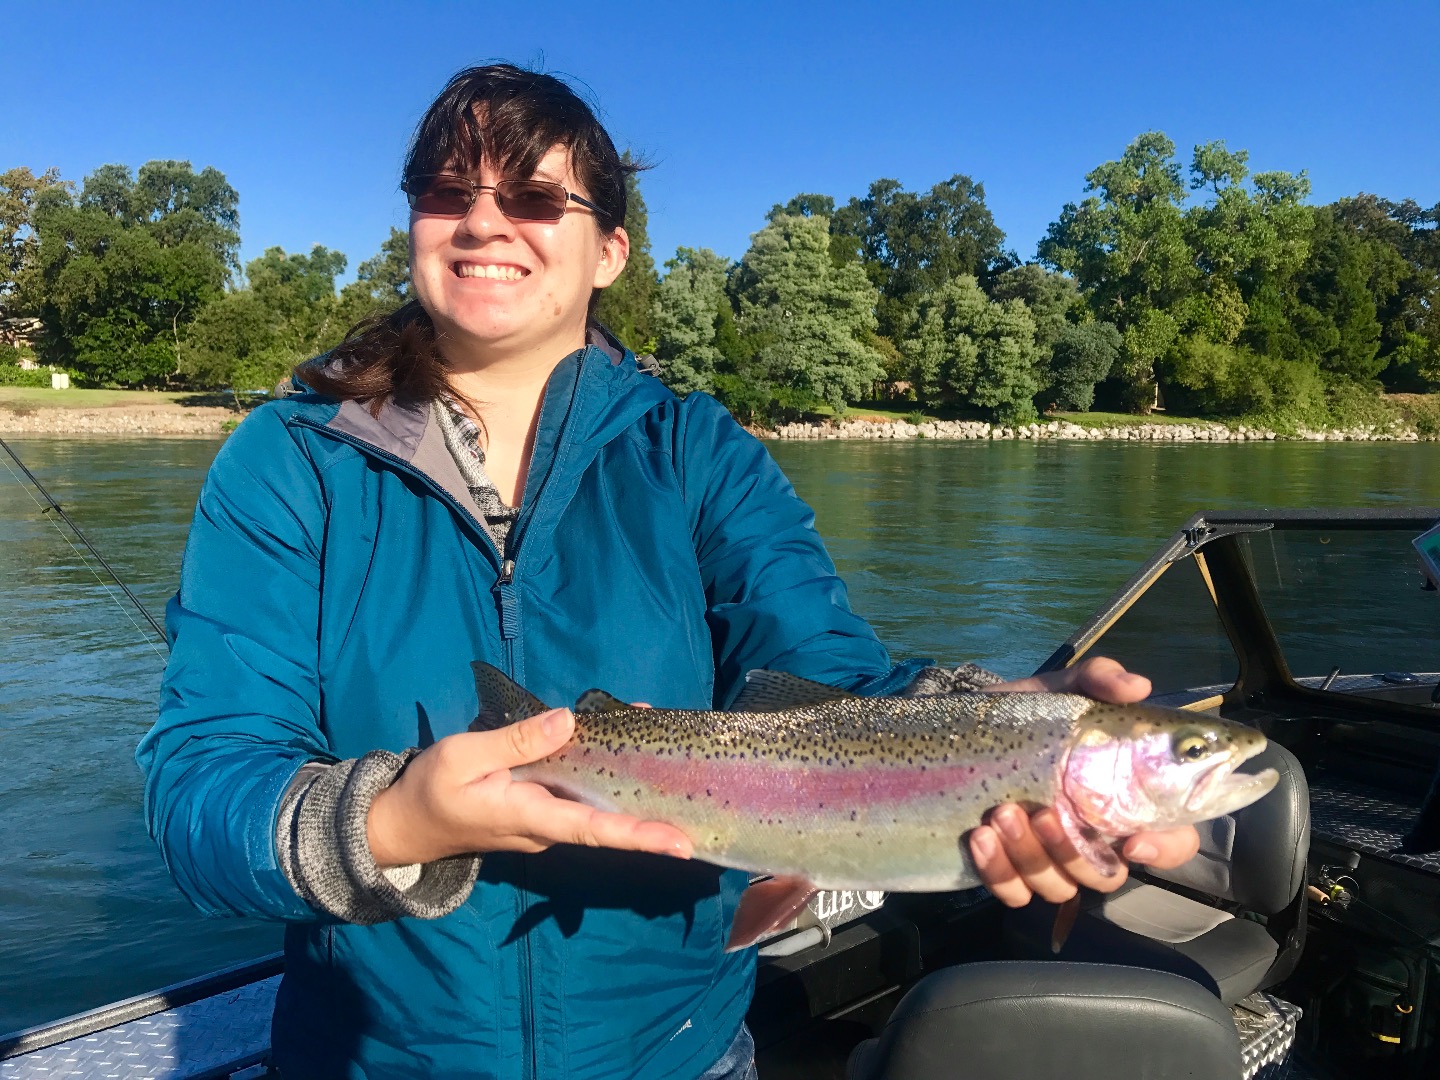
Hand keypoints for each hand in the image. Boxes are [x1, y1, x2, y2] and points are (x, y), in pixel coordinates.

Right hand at [366, 708, 692, 866]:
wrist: (403, 824)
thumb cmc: (430, 790)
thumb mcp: (462, 756)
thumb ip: (514, 742)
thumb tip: (568, 721)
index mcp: (530, 818)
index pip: (594, 831)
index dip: (639, 836)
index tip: (681, 843)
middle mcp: (548, 827)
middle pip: (608, 816)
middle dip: (650, 799)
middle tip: (690, 770)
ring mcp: (548, 820)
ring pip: (598, 801)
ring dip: (630, 774)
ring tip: (656, 728)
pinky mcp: (544, 808)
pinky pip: (582, 790)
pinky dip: (604, 765)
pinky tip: (620, 732)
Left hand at [966, 656, 1201, 906]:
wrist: (963, 728)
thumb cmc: (1030, 714)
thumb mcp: (1062, 689)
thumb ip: (1099, 679)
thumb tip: (1136, 686)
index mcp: (1121, 800)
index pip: (1171, 841)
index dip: (1162, 850)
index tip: (1132, 841)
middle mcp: (1092, 838)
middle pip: (1105, 876)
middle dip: (1072, 852)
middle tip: (1041, 811)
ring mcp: (1049, 859)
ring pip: (1057, 887)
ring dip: (1030, 856)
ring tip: (1000, 813)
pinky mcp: (1007, 870)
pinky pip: (1013, 893)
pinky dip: (999, 873)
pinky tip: (980, 837)